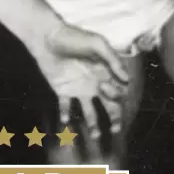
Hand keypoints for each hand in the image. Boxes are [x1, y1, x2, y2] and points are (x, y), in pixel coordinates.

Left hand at [30, 20, 129, 134]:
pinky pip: (65, 107)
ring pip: (89, 112)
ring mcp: (78, 89)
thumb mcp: (97, 44)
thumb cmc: (74, 37)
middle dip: (115, 119)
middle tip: (115, 130)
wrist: (46, 36)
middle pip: (109, 106)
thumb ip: (112, 60)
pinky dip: (65, 114)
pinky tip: (65, 120)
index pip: (118, 91)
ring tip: (95, 136)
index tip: (108, 92)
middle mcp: (94, 84)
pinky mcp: (62, 91)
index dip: (118, 97)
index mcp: (105, 73)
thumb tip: (127, 79)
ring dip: (93, 125)